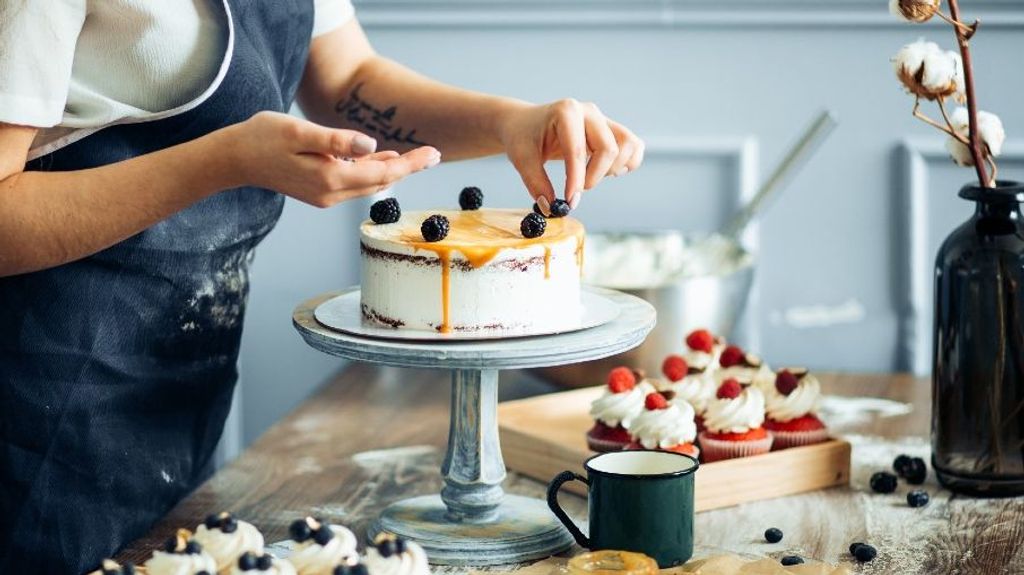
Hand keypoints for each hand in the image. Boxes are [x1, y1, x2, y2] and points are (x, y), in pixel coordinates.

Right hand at [231, 111, 439, 207]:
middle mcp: (331, 194)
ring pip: (368, 183)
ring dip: (391, 169)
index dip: (410, 164)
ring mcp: (325, 196)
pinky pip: (354, 182)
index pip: (382, 173)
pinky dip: (371, 170)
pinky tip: (381, 158)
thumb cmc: (263, 138)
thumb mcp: (300, 132)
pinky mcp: (319, 191)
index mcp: (330, 179)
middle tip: (433, 154)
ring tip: (416, 156)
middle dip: (407, 167)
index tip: (433, 153)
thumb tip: (372, 145)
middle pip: (380, 181)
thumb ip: (337, 140)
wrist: (234, 158)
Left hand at [497, 99, 643, 210]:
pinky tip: (606, 170)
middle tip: (575, 190)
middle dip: (594, 177)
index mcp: (565, 112)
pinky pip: (633, 145)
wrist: (525, 123)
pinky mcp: (611, 129)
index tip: (571, 201)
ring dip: (613, 169)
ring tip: (591, 175)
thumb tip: (550, 208)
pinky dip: (627, 162)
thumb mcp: (521, 159)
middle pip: (609, 149)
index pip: (577, 150)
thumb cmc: (523, 137)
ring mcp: (603, 119)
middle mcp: (588, 112)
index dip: (576, 180)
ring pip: (627, 145)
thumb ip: (536, 183)